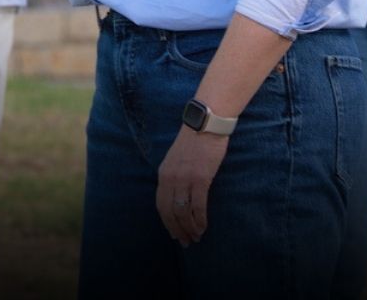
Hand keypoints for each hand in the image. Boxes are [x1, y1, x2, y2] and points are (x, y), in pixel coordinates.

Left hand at [155, 128, 228, 246]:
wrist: (205, 123)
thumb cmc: (195, 141)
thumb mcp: (177, 159)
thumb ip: (174, 175)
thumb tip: (178, 195)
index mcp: (163, 173)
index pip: (161, 204)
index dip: (167, 222)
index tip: (174, 233)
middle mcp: (170, 178)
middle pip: (170, 212)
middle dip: (177, 230)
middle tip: (186, 241)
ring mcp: (184, 178)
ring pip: (183, 212)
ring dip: (189, 228)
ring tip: (196, 236)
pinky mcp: (200, 178)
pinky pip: (197, 206)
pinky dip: (200, 220)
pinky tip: (203, 227)